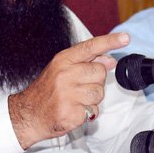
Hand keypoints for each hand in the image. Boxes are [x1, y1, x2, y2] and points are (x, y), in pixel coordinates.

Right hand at [8, 33, 127, 148]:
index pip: (90, 47)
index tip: (126, 38)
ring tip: (77, 99)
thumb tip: (110, 59)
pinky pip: (93, 110)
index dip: (110, 41)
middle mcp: (64, 75)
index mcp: (63, 60)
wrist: (28, 114)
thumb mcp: (62, 69)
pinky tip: (74, 110)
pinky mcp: (70, 113)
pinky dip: (87, 112)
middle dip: (95, 80)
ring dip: (92, 98)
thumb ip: (86, 62)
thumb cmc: (47, 90)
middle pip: (100, 72)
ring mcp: (67, 95)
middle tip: (80, 86)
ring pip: (99, 92)